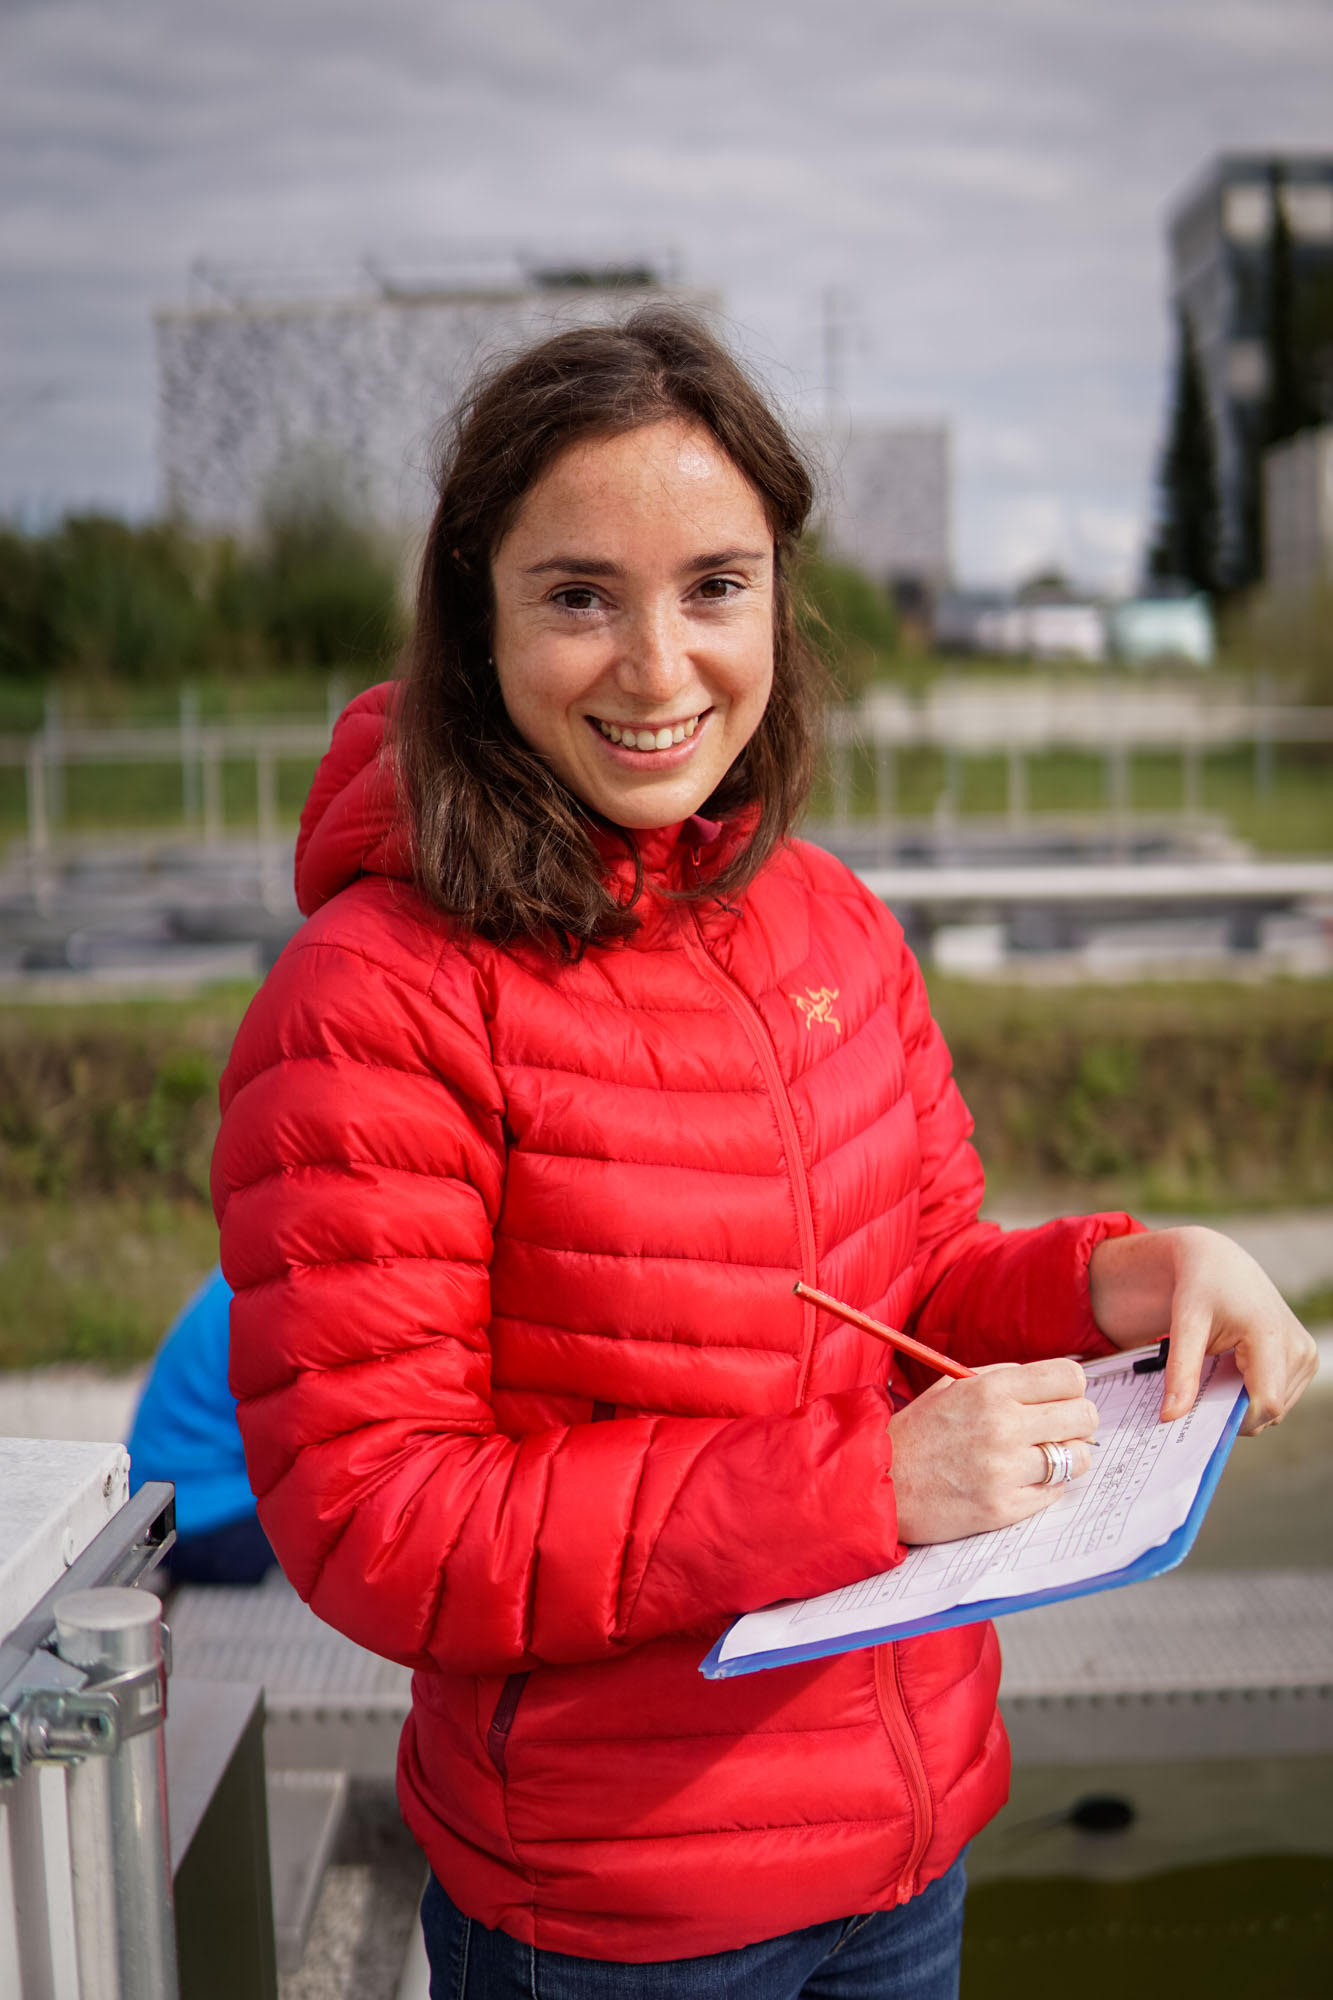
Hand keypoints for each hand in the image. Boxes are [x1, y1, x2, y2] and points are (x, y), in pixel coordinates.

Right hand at [890, 1358, 1099, 1545]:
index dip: (1072, 1387)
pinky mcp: (1005, 1508)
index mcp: (991, 1390)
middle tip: (1059, 1429)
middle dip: (1077, 1422)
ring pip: (1078, 1458)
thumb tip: (1052, 1382)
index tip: (1063, 1398)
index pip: (1070, 1377)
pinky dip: (1046, 1486)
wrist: (880, 1484)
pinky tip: (1021, 1480)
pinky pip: (1055, 1491)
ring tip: (1043, 1457)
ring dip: (1067, 1457)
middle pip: (1085, 1416)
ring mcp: (1006, 1470)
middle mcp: (1003, 1427)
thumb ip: (1003, 1378)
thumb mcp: (953, 1387)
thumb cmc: (918, 1433)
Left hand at [1088, 1226, 1318, 1435]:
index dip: (1235, 1421)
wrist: (1220, 1261)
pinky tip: (1235, 1367)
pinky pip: (1280, 1396)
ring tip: (1221, 1368)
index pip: (1266, 1404)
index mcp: (1271, 1337)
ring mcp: (1306, 1354)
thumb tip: (1170, 1417)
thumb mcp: (1185, 1324)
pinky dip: (1254, 1392)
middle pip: (1270, 1412)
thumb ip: (1181, 1372)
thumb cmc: (1201, 1286)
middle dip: (1235, 1411)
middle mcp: (1299, 1348)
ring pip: (1276, 1409)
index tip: (1201, 1419)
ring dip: (1245, 1402)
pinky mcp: (1306, 1358)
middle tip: (1204, 1387)